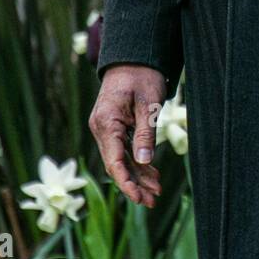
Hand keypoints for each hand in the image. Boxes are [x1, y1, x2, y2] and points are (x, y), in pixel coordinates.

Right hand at [89, 64, 165, 208]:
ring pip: (121, 160)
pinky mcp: (114, 128)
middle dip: (134, 184)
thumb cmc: (142, 76)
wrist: (133, 57)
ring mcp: (106, 129)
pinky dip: (138, 163)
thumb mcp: (148, 103)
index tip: (139, 198)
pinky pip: (125, 150)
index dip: (126, 183)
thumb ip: (145, 133)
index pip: (114, 161)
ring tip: (156, 192)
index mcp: (106, 122)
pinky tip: (152, 175)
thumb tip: (144, 162)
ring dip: (138, 176)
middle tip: (153, 201)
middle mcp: (102, 128)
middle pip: (117, 164)